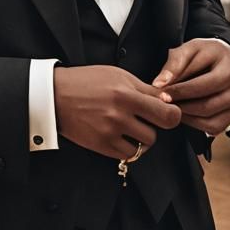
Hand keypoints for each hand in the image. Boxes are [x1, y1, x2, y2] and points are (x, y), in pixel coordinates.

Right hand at [54, 65, 181, 159]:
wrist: (57, 96)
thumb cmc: (89, 81)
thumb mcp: (118, 75)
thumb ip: (145, 89)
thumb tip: (168, 100)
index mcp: (126, 94)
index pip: (165, 114)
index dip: (173, 115)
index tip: (169, 113)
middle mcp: (119, 116)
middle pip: (155, 133)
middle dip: (154, 127)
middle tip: (146, 118)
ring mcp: (109, 133)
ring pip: (143, 146)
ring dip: (141, 138)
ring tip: (131, 126)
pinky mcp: (101, 146)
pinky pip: (127, 154)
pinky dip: (128, 147)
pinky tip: (120, 134)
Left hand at [151, 39, 229, 135]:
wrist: (226, 60)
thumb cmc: (206, 54)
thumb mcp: (190, 49)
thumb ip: (175, 64)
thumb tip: (159, 84)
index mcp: (228, 64)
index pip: (201, 82)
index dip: (178, 89)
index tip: (160, 91)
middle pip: (207, 103)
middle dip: (181, 104)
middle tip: (163, 102)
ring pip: (210, 117)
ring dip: (186, 114)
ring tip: (171, 106)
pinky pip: (214, 126)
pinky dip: (195, 123)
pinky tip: (184, 113)